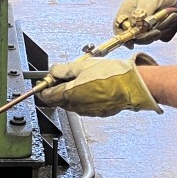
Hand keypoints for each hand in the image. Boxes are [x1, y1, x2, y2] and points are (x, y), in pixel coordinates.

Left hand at [36, 53, 162, 116]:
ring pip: (72, 104)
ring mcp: (88, 111)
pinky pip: (85, 106)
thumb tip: (53, 70)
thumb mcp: (82, 65)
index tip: (44, 82)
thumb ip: (64, 69)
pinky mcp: (99, 112)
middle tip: (61, 77)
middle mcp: (77, 106)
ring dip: (71, 93)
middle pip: (59, 101)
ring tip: (79, 79)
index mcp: (69, 94)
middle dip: (57, 90)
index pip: (47, 96)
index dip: (43, 88)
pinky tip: (91, 86)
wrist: (133, 85)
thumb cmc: (111, 74)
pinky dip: (84, 98)